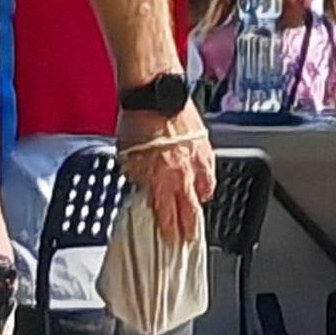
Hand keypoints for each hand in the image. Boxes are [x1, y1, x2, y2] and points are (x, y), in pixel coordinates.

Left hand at [116, 106, 215, 242]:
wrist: (154, 91)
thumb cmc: (138, 120)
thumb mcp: (127, 159)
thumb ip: (137, 179)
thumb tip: (142, 187)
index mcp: (164, 183)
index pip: (169, 219)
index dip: (170, 234)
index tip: (169, 243)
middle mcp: (184, 175)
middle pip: (192, 211)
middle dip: (190, 228)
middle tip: (189, 239)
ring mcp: (198, 159)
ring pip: (205, 190)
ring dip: (200, 201)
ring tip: (197, 206)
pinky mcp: (205, 142)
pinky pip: (209, 168)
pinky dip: (205, 176)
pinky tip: (202, 177)